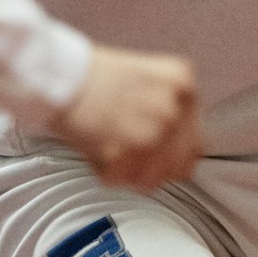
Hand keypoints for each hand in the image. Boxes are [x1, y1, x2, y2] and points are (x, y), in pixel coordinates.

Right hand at [50, 45, 201, 189]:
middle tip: (128, 152)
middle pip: (177, 167)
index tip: (157, 155)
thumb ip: (170, 110)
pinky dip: (106, 172)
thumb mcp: (149, 79)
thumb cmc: (94, 76)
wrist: (61, 75)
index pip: (196, 145)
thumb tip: (179, 149)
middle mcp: (173, 109)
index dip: (173, 156)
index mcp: (183, 85)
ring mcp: (151, 132)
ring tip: (109, 145)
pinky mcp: (125, 152)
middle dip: (151, 167)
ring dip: (129, 171)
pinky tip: (95, 146)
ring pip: (150, 180)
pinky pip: (122, 181)